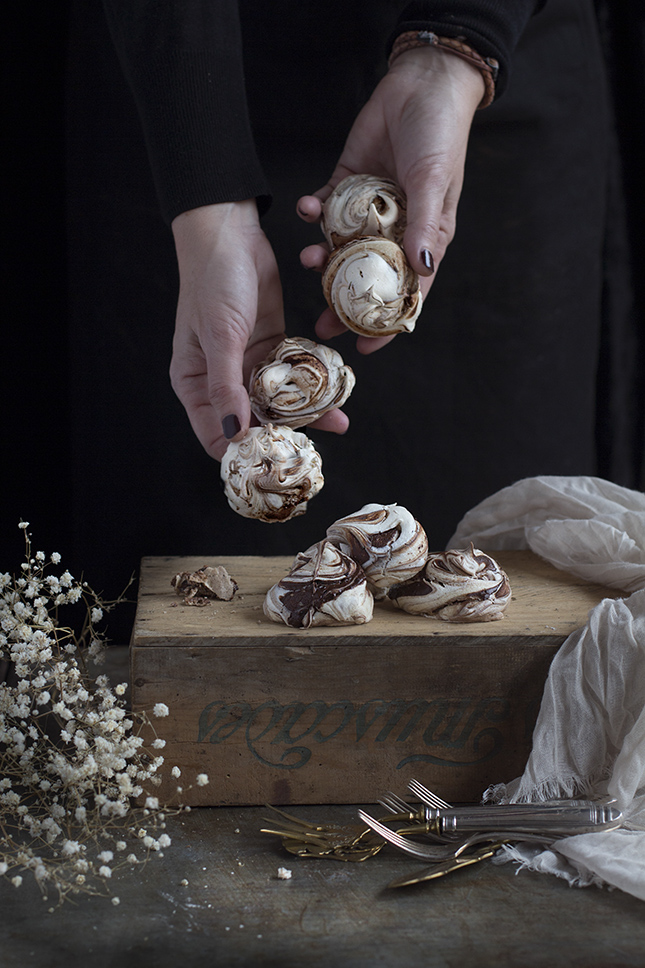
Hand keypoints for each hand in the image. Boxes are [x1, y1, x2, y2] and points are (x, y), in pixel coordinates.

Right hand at [170, 200, 348, 460]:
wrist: (230, 231)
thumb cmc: (212, 281)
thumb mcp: (219, 336)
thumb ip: (226, 386)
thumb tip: (235, 432)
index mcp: (194, 384)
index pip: (216, 435)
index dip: (244, 453)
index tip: (276, 464)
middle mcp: (220, 379)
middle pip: (252, 421)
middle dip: (284, 435)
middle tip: (317, 447)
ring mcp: (247, 363)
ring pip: (278, 399)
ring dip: (306, 410)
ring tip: (339, 420)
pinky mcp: (271, 343)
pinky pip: (293, 372)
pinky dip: (312, 381)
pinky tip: (336, 390)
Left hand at [297, 47, 484, 352]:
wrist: (420, 83)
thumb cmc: (440, 136)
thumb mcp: (435, 184)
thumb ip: (424, 228)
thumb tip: (421, 271)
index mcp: (424, 238)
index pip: (406, 291)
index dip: (387, 323)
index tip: (365, 348)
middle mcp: (394, 229)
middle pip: (366, 279)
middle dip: (342, 304)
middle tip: (320, 325)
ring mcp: (368, 209)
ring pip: (340, 247)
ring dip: (322, 259)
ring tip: (308, 261)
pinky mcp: (346, 184)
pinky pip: (325, 209)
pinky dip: (312, 212)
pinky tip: (306, 209)